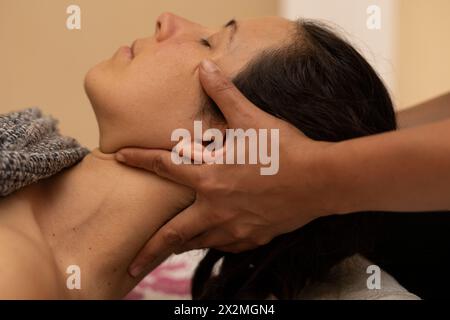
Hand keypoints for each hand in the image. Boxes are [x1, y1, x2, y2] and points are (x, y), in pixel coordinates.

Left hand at [117, 59, 335, 276]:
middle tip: (130, 266)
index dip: (139, 160)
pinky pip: (226, 246)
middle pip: (172, 234)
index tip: (118, 158)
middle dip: (148, 251)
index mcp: (210, 178)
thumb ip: (225, 94)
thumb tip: (206, 67)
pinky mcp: (254, 238)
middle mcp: (216, 208)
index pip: (164, 168)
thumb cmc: (286, 150)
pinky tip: (214, 239)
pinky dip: (214, 243)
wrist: (321, 181)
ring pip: (198, 243)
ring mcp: (235, 228)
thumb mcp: (252, 119)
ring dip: (181, 246)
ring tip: (168, 251)